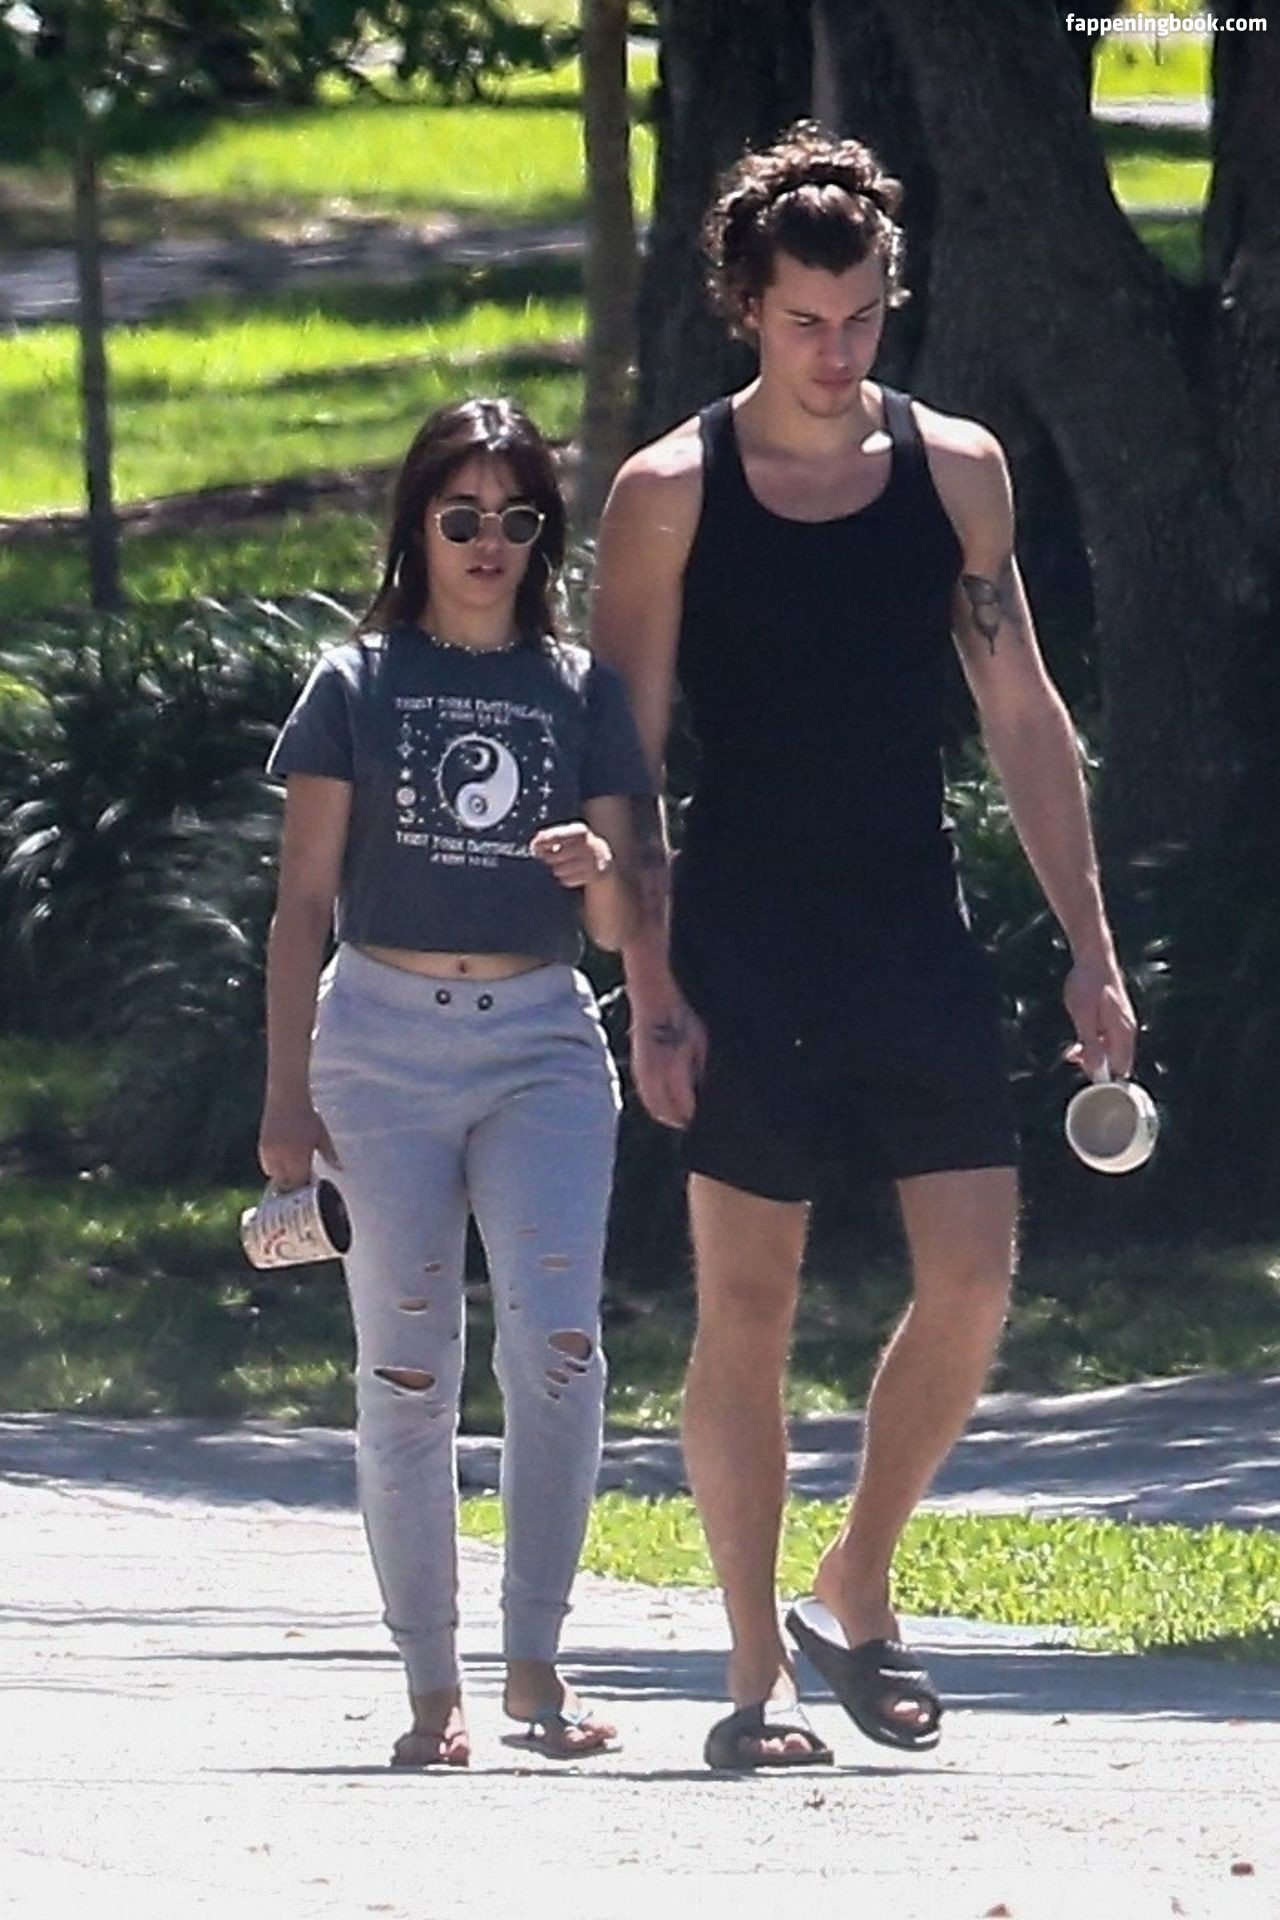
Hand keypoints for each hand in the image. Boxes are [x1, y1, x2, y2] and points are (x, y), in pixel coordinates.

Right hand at [258, 1097, 340, 1189]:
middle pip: (286, 1182)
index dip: (305, 1185)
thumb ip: (330, 1154)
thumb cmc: (307, 1115)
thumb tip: (340, 1168)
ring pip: (275, 1175)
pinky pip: (267, 1165)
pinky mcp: (262, 1147)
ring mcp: (269, 1152)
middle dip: (294, 1183)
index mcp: (299, 1155)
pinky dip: (274, 1166)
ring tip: (293, 1167)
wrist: (286, 1098)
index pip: (299, 1182)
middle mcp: (282, 1156)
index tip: (311, 1184)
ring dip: (283, 1176)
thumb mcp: (322, 1134)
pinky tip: (284, 1158)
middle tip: (302, 1177)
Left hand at [530, 821, 613, 888]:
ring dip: (558, 869)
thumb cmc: (576, 845)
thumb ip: (549, 836)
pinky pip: (566, 880)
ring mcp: (590, 861)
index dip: (541, 843)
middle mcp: (587, 845)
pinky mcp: (592, 876)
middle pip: (553, 856)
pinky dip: (566, 879)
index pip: (555, 836)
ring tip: (565, 865)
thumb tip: (536, 842)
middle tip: (552, 857)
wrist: (602, 859)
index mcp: (579, 831)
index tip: (534, 847)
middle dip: (549, 857)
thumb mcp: (566, 835)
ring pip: (558, 870)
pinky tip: (573, 873)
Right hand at [629, 991, 706, 1128]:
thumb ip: (700, 1072)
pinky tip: (668, 1104)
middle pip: (668, 1113)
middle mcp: (655, 1074)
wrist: (654, 1000)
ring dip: (668, 1115)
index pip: (685, 1107)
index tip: (708, 1120)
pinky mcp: (636, 1069)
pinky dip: (658, 1106)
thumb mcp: (701, 1044)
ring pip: (655, 1108)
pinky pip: (647, 1097)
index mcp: (674, 1068)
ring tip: (684, 1116)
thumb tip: (705, 1095)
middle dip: (682, 1120)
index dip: (697, 1117)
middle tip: (697, 1123)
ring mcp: (643, 1073)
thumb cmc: (684, 1019)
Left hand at [1062, 955, 1137, 1080]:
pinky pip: (1107, 1037)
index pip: (1121, 1070)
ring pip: (1111, 1049)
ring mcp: (1122, 1023)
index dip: (1104, 1077)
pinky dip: (1094, 1041)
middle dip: (1096, 1065)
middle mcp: (1127, 1030)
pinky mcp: (1115, 1016)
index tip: (1084, 1073)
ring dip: (1093, 1053)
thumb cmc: (1087, 986)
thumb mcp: (1084, 1018)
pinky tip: (1080, 1036)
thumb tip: (1096, 1071)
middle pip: (1116, 1061)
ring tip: (1072, 1049)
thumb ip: (1091, 1045)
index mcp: (1123, 1033)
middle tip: (1073, 1056)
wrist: (1093, 958)